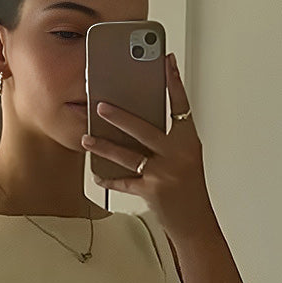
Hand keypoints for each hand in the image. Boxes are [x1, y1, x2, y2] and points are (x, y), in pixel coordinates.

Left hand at [81, 51, 210, 238]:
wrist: (195, 222)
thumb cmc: (189, 189)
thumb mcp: (186, 158)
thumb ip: (169, 139)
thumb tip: (139, 122)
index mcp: (188, 141)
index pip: (180, 105)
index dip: (174, 82)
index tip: (166, 61)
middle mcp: (177, 154)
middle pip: (144, 128)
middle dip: (119, 116)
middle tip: (100, 105)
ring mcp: (164, 173)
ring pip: (128, 155)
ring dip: (104, 147)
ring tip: (87, 139)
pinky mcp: (151, 191)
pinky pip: (124, 183)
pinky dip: (109, 180)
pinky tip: (97, 175)